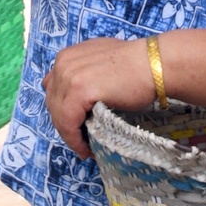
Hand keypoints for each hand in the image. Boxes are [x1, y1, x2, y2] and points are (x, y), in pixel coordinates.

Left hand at [43, 36, 157, 159]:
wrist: (152, 65)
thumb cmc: (133, 66)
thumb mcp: (100, 61)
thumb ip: (84, 70)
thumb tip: (75, 89)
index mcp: (66, 56)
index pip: (53, 91)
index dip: (63, 111)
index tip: (76, 126)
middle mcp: (63, 63)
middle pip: (53, 104)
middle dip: (65, 125)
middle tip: (81, 140)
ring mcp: (69, 76)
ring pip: (59, 116)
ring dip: (70, 136)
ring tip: (85, 148)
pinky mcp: (78, 91)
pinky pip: (68, 123)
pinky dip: (75, 140)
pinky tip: (86, 149)